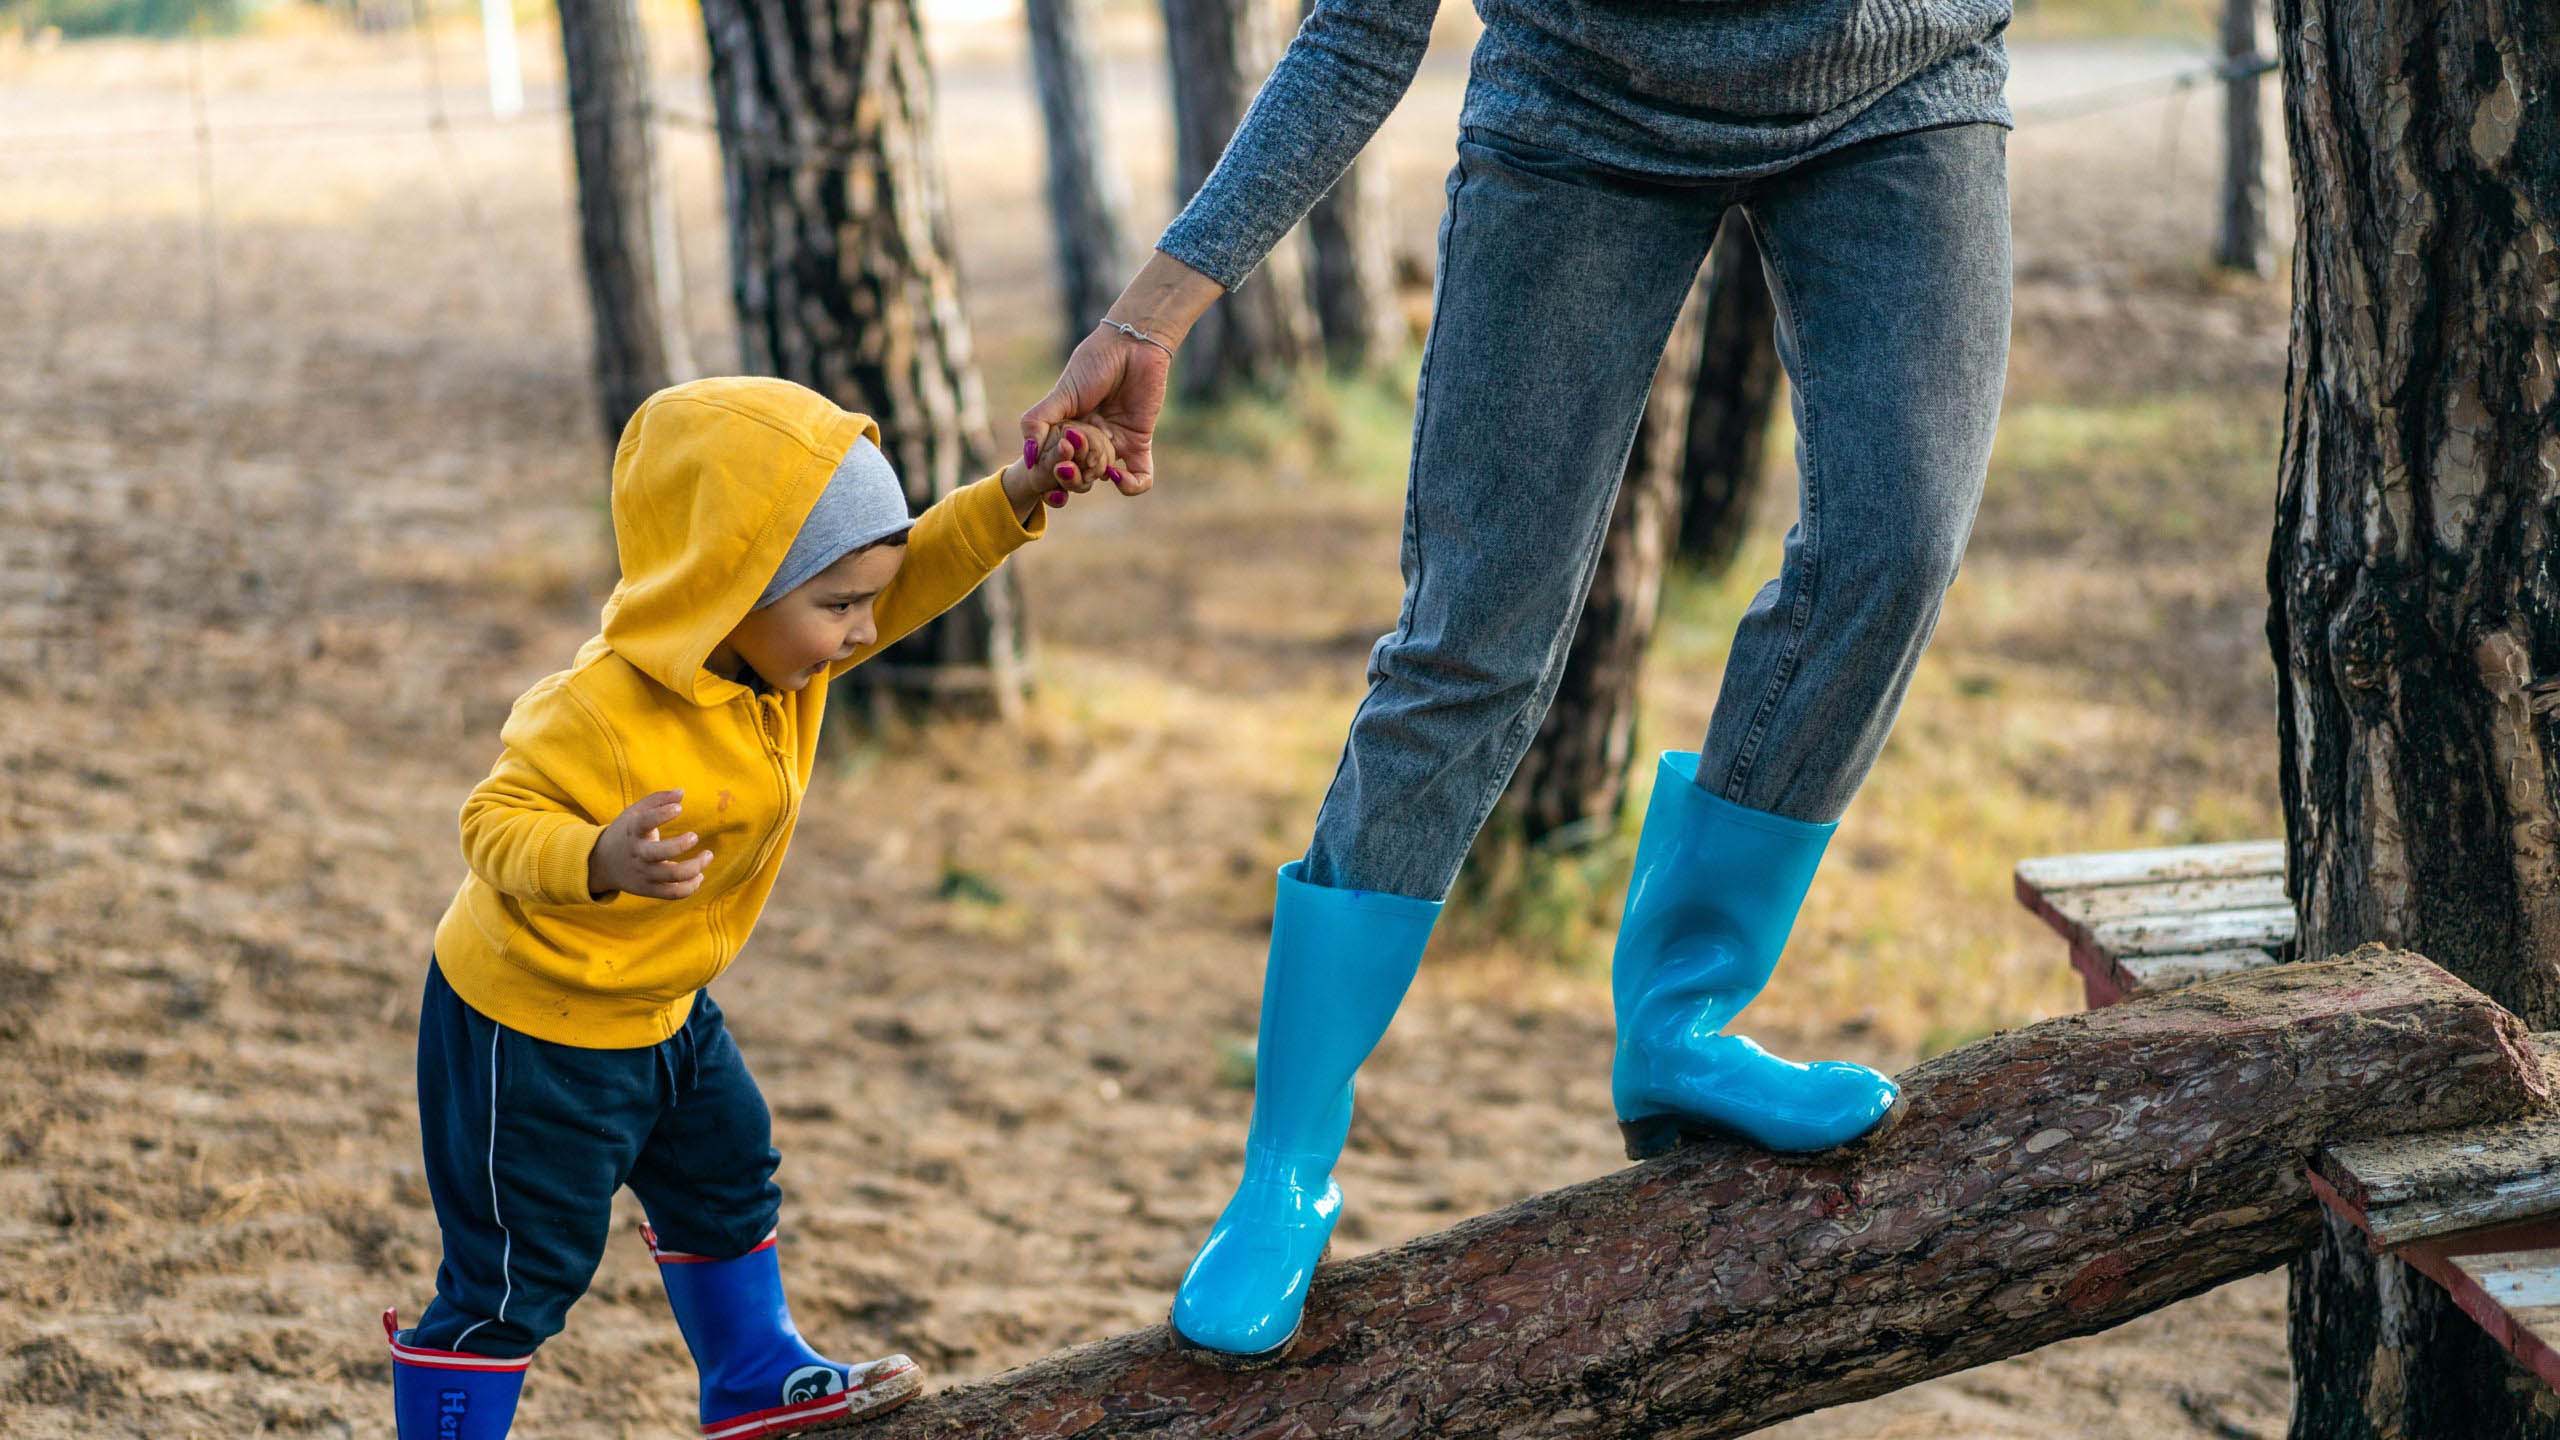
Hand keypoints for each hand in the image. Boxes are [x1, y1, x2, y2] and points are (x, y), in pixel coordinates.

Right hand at [587, 789, 711, 900]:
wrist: (601, 863)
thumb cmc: (626, 832)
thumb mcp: (634, 812)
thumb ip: (657, 799)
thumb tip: (681, 792)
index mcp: (633, 831)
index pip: (645, 822)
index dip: (662, 814)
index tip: (679, 808)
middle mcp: (638, 854)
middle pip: (659, 853)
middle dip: (681, 845)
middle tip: (695, 836)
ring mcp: (643, 874)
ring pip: (672, 876)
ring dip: (696, 867)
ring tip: (708, 855)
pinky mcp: (649, 889)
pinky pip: (673, 893)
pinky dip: (691, 886)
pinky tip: (699, 875)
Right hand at [1021, 325, 1168, 498]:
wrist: (1133, 346)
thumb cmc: (1094, 363)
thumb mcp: (1060, 394)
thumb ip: (1037, 422)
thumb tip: (1028, 459)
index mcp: (1064, 430)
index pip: (1052, 463)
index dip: (1049, 472)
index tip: (1052, 464)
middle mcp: (1087, 440)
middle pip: (1075, 475)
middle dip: (1070, 476)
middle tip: (1069, 460)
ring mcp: (1113, 443)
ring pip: (1100, 478)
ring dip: (1093, 475)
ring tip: (1094, 461)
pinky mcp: (1139, 442)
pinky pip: (1139, 478)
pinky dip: (1130, 484)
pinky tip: (1118, 474)